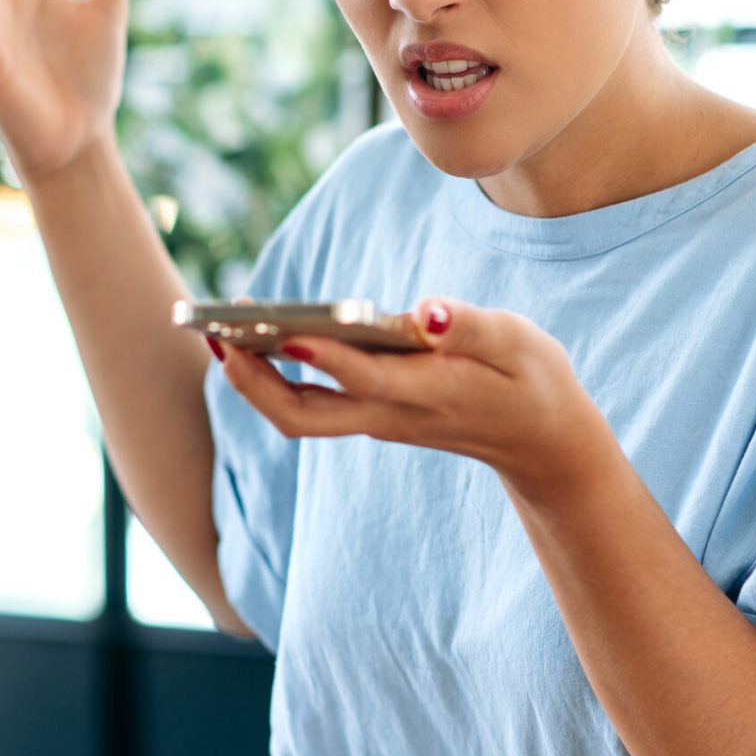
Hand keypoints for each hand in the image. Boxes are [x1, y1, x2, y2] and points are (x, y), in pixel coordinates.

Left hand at [218, 296, 611, 500]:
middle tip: (215, 331)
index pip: (368, 380)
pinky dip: (269, 373)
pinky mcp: (369, 414)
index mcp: (430, 394)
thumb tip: (426, 312)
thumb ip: (473, 327)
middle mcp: (390, 415)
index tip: (286, 331)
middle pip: (303, 414)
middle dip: (252, 379)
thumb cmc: (532, 382)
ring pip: (295, 414)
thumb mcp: (520, 345)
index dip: (326, 358)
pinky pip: (304, 403)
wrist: (540, 444)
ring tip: (216, 328)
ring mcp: (375, 421)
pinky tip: (251, 335)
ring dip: (250, 378)